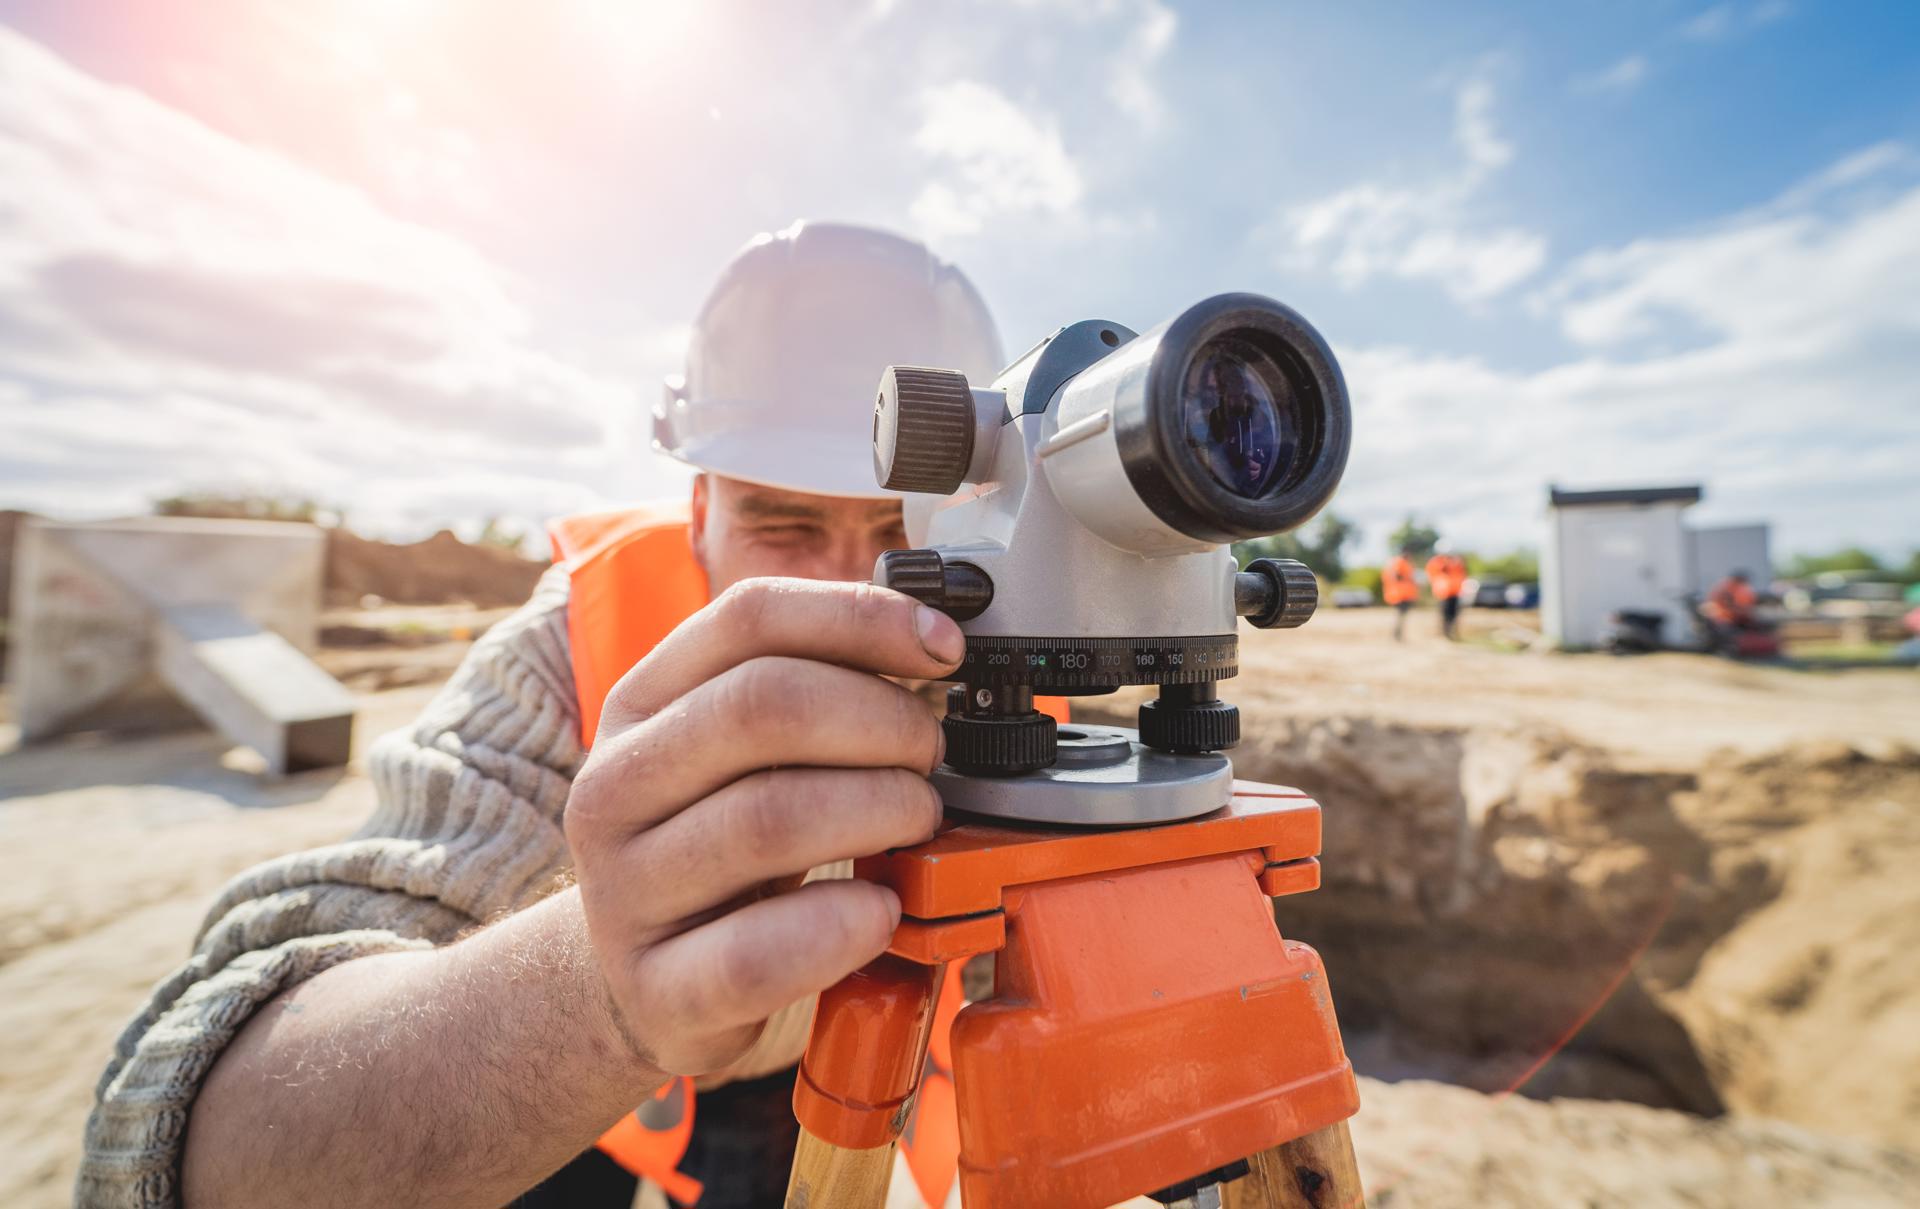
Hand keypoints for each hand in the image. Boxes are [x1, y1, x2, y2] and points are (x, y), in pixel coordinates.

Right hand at [564, 578, 962, 1075]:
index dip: (863, 618)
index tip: (946, 649)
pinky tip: (883, 912)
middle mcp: (615, 786)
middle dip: (881, 720)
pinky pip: (755, 952)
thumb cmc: (720, 848)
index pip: (749, 618)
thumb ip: (812, 690)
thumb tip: (935, 641)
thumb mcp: (740, 756)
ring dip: (879, 809)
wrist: (643, 983)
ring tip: (919, 823)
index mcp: (642, 703)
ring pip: (766, 819)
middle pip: (761, 706)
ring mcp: (625, 893)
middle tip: (931, 756)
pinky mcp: (657, 990)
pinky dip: (841, 926)